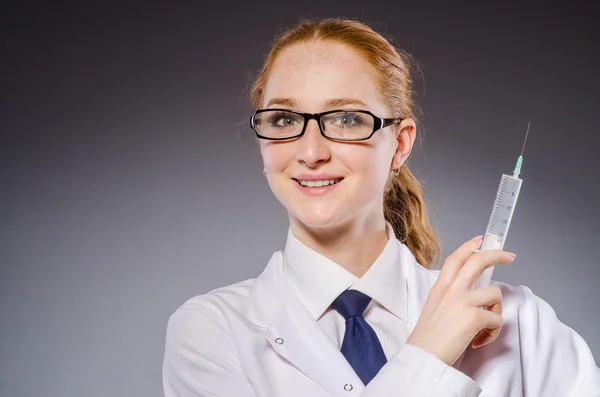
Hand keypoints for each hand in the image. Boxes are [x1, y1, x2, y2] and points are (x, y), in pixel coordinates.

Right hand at [406, 235, 515, 365]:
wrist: (422, 357)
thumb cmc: (428, 339)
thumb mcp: (433, 308)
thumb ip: (450, 296)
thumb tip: (472, 294)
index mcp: (440, 288)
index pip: (456, 258)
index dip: (469, 246)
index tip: (480, 240)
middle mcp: (451, 290)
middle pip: (478, 261)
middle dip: (497, 255)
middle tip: (509, 256)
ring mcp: (463, 302)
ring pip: (495, 294)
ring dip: (495, 311)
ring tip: (483, 327)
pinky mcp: (474, 317)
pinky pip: (497, 319)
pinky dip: (492, 333)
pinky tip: (478, 340)